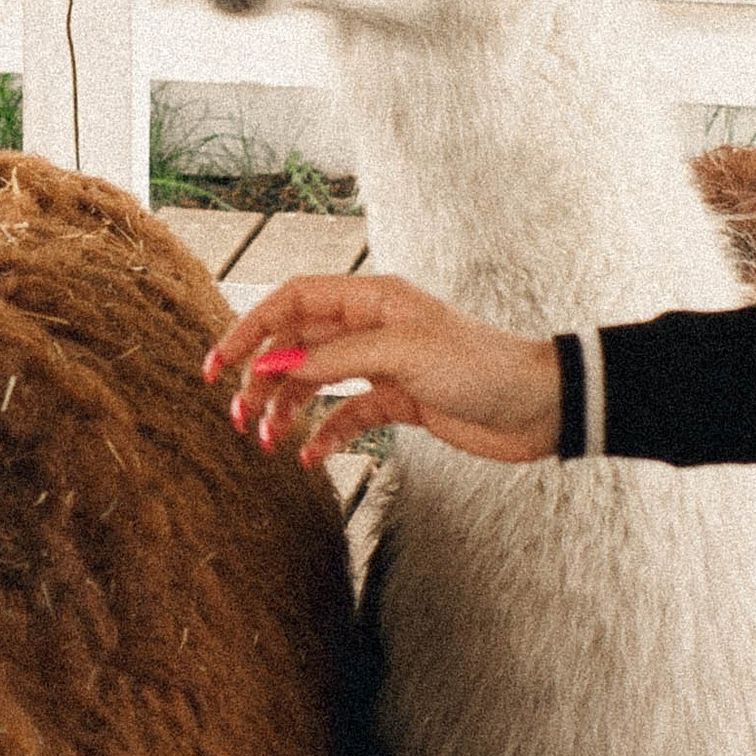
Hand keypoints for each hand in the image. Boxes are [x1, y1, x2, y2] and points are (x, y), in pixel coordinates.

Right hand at [202, 270, 563, 470]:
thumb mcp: (402, 355)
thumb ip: (335, 358)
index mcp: (371, 298)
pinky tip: (309, 457)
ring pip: (315, 381)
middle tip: (237, 415)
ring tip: (266, 440)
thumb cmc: (480, 366)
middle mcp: (371, 327)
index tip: (217, 364)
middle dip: (260, 376)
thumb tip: (275, 365)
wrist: (538, 406)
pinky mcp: (398, 402)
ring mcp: (383, 365)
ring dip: (286, 408)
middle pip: (296, 344)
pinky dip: (325, 434)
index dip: (251, 327)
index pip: (293, 301)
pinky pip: (346, 415)